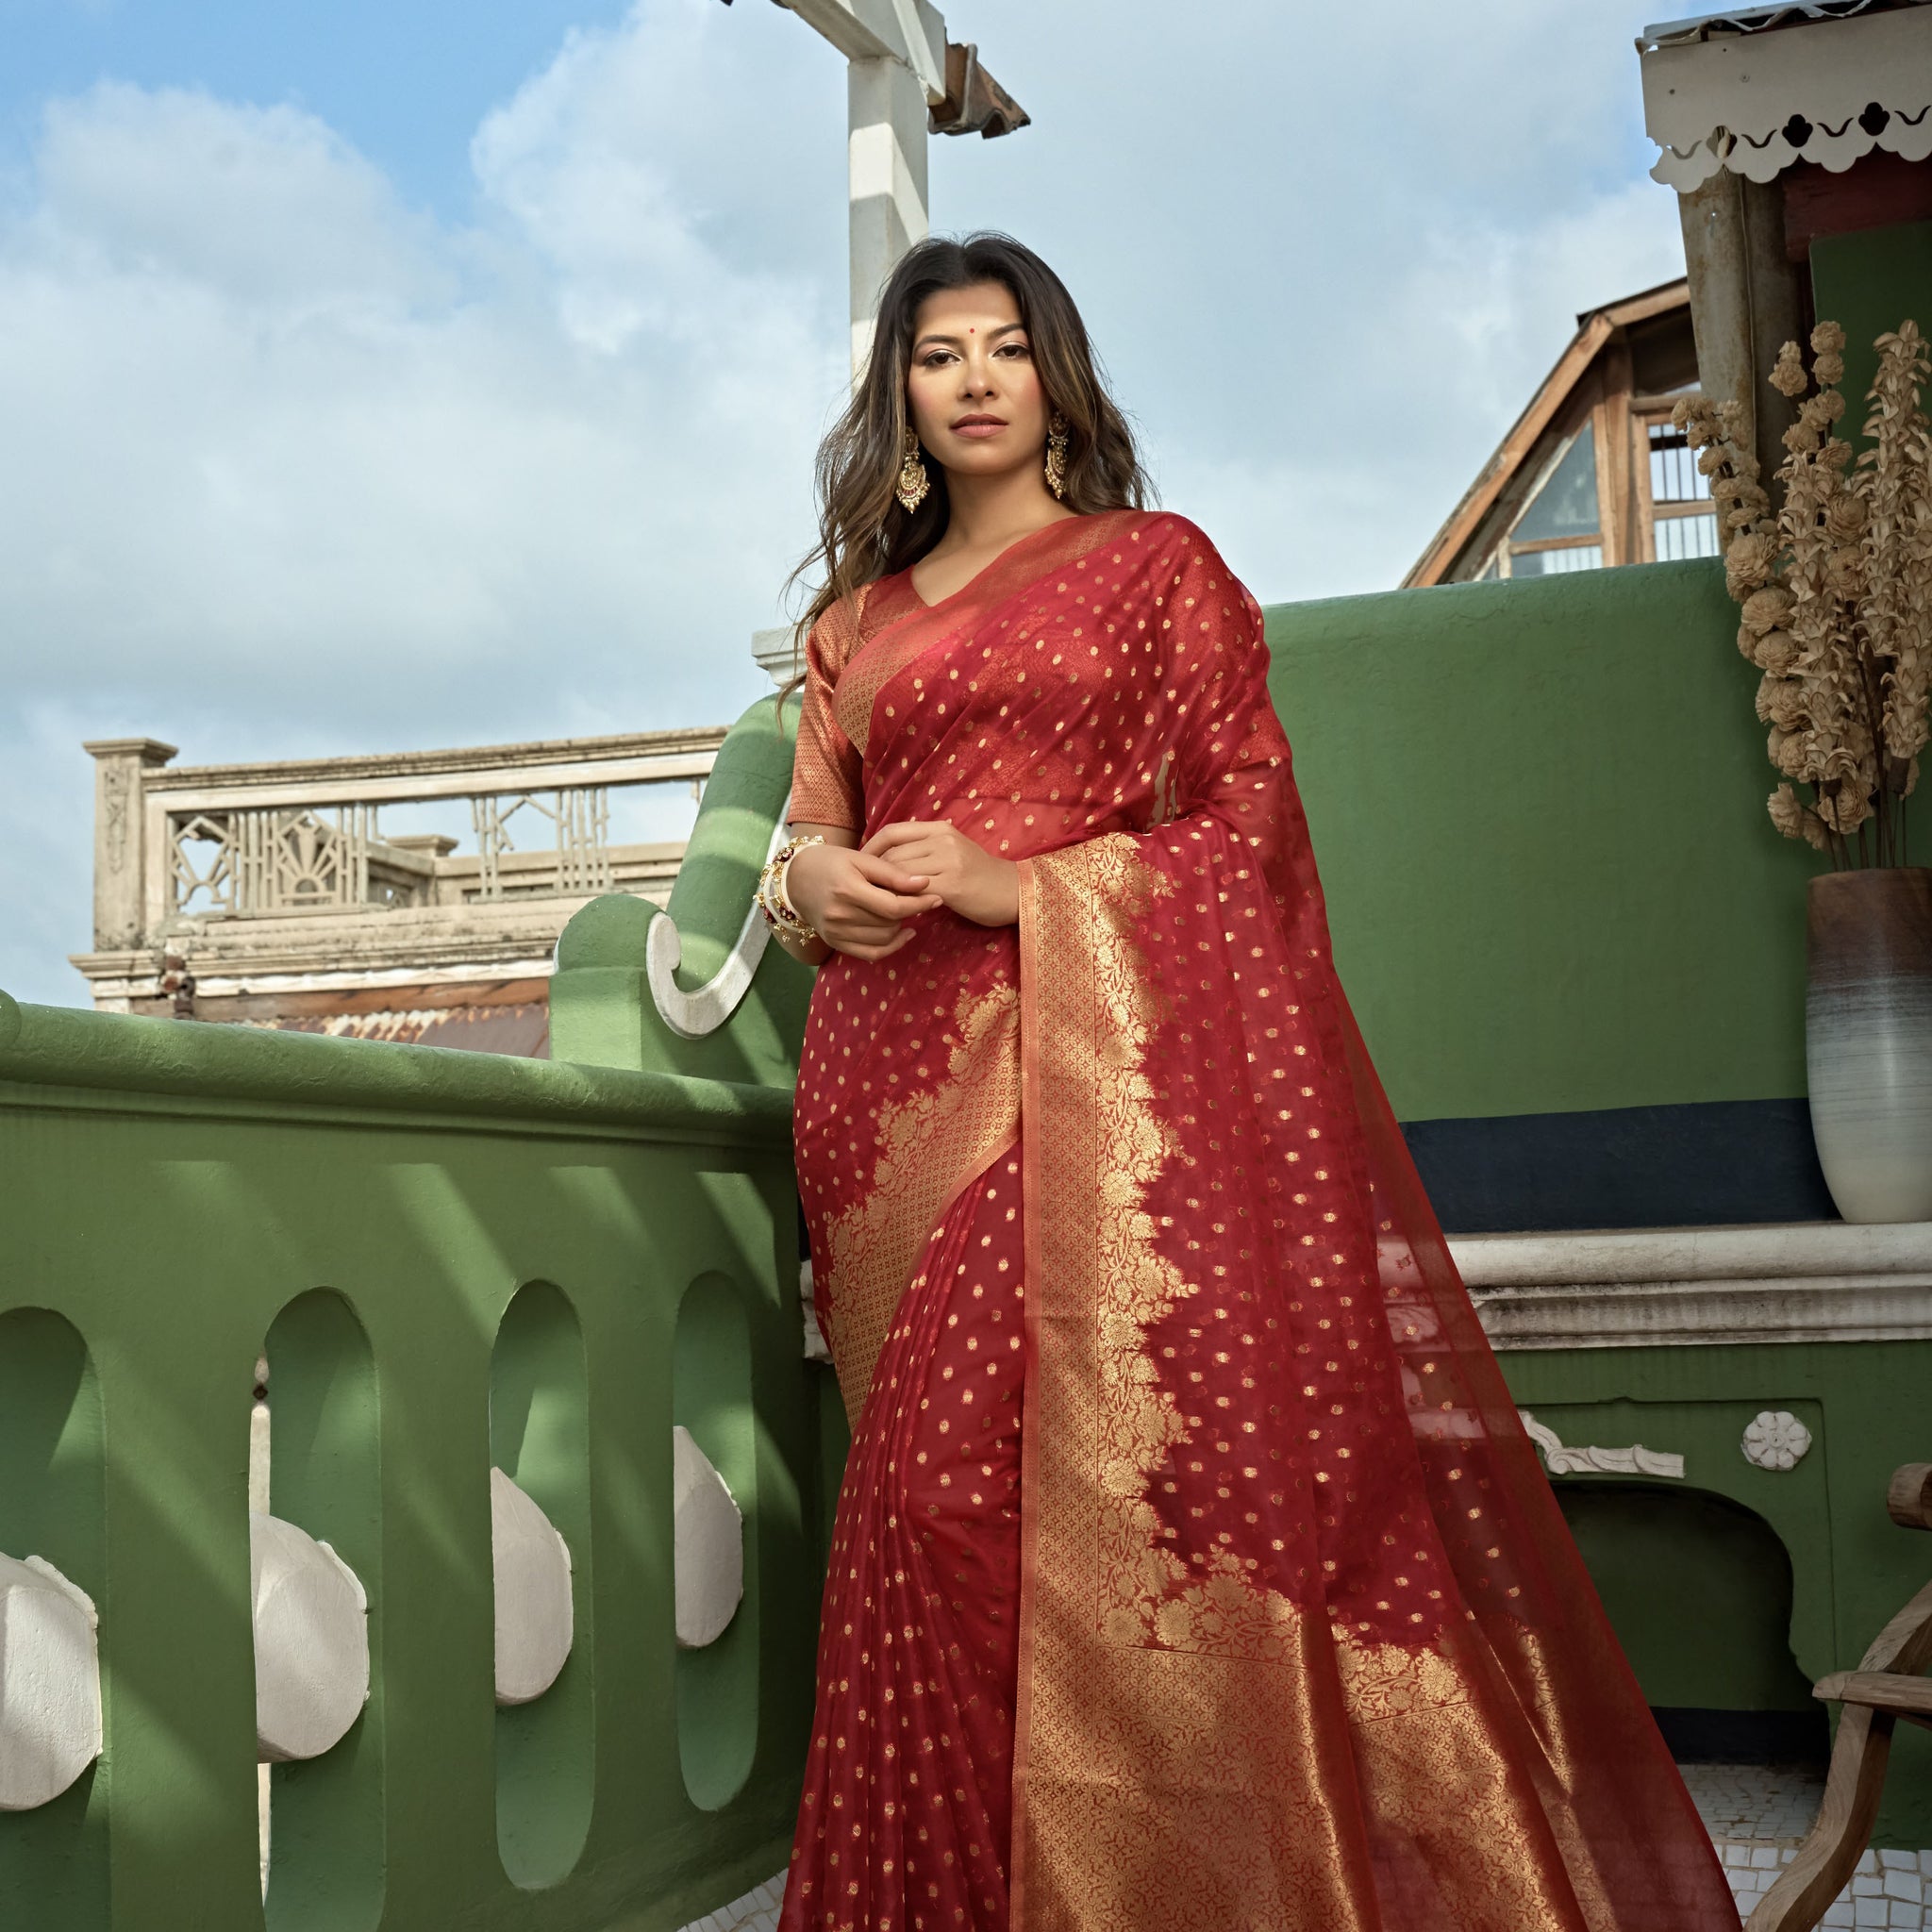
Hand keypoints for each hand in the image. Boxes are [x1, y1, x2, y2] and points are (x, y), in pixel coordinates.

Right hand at [786, 840, 941, 961]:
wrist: (796, 879)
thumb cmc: (831, 862)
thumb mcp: (861, 858)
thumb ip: (892, 872)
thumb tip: (924, 883)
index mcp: (847, 890)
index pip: (893, 906)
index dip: (919, 903)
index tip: (936, 897)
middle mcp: (840, 915)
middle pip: (890, 923)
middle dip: (909, 911)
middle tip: (915, 898)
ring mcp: (836, 933)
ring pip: (885, 939)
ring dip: (900, 926)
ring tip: (902, 910)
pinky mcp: (835, 943)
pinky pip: (871, 954)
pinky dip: (891, 947)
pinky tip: (903, 933)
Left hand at [862, 820, 1019, 926]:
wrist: (1012, 892)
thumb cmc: (979, 875)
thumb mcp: (951, 851)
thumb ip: (923, 849)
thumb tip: (886, 859)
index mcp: (940, 829)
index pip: (892, 831)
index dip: (871, 848)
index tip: (859, 865)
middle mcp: (942, 840)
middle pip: (892, 854)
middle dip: (874, 874)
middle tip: (865, 890)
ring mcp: (948, 861)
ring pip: (900, 874)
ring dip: (886, 890)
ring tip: (879, 902)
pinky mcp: (952, 885)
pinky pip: (914, 893)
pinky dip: (902, 902)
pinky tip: (898, 912)